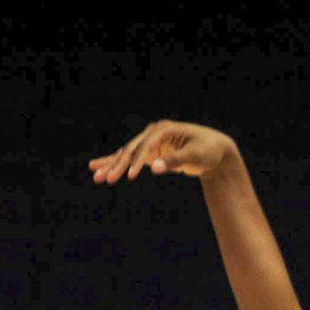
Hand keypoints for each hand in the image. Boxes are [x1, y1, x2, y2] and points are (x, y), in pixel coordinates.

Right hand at [87, 120, 236, 184]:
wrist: (215, 150)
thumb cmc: (208, 150)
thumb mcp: (195, 155)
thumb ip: (175, 160)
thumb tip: (155, 167)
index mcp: (163, 129)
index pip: (145, 147)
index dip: (137, 162)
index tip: (129, 177)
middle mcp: (153, 133)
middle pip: (131, 150)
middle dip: (117, 165)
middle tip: (104, 179)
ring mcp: (150, 141)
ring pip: (127, 154)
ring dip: (111, 165)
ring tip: (95, 175)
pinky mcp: (150, 151)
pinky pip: (131, 159)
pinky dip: (117, 164)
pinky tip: (100, 168)